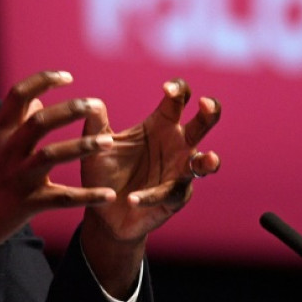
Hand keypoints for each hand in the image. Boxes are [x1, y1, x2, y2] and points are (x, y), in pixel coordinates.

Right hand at [0, 70, 116, 284]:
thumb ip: (14, 122)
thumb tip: (40, 100)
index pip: (18, 95)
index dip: (43, 80)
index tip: (68, 76)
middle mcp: (7, 151)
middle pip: (40, 121)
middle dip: (71, 110)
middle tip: (96, 105)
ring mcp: (17, 177)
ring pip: (53, 155)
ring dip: (84, 146)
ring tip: (109, 142)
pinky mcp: (26, 204)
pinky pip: (62, 198)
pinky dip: (88, 196)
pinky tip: (108, 195)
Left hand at [77, 78, 220, 295]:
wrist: (104, 212)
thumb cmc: (104, 173)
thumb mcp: (97, 146)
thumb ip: (95, 124)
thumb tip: (92, 103)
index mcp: (161, 125)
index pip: (178, 101)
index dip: (178, 90)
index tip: (167, 89)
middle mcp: (177, 145)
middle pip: (202, 124)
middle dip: (210, 112)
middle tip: (206, 104)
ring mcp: (180, 172)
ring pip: (204, 164)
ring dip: (208, 161)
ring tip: (209, 159)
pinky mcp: (175, 198)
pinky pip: (169, 194)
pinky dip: (151, 196)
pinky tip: (133, 198)